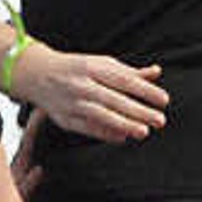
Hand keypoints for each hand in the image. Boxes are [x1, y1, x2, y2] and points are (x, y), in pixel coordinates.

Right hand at [21, 44, 169, 140]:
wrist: (37, 75)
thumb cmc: (76, 69)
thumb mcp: (101, 64)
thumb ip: (129, 72)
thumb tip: (156, 72)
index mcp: (93, 67)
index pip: (124, 79)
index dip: (145, 90)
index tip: (163, 100)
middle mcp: (82, 84)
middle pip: (114, 99)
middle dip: (138, 111)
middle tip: (160, 120)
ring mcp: (72, 102)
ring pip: (100, 115)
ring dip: (123, 124)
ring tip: (144, 132)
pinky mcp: (65, 119)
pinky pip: (87, 128)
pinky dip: (105, 134)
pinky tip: (123, 137)